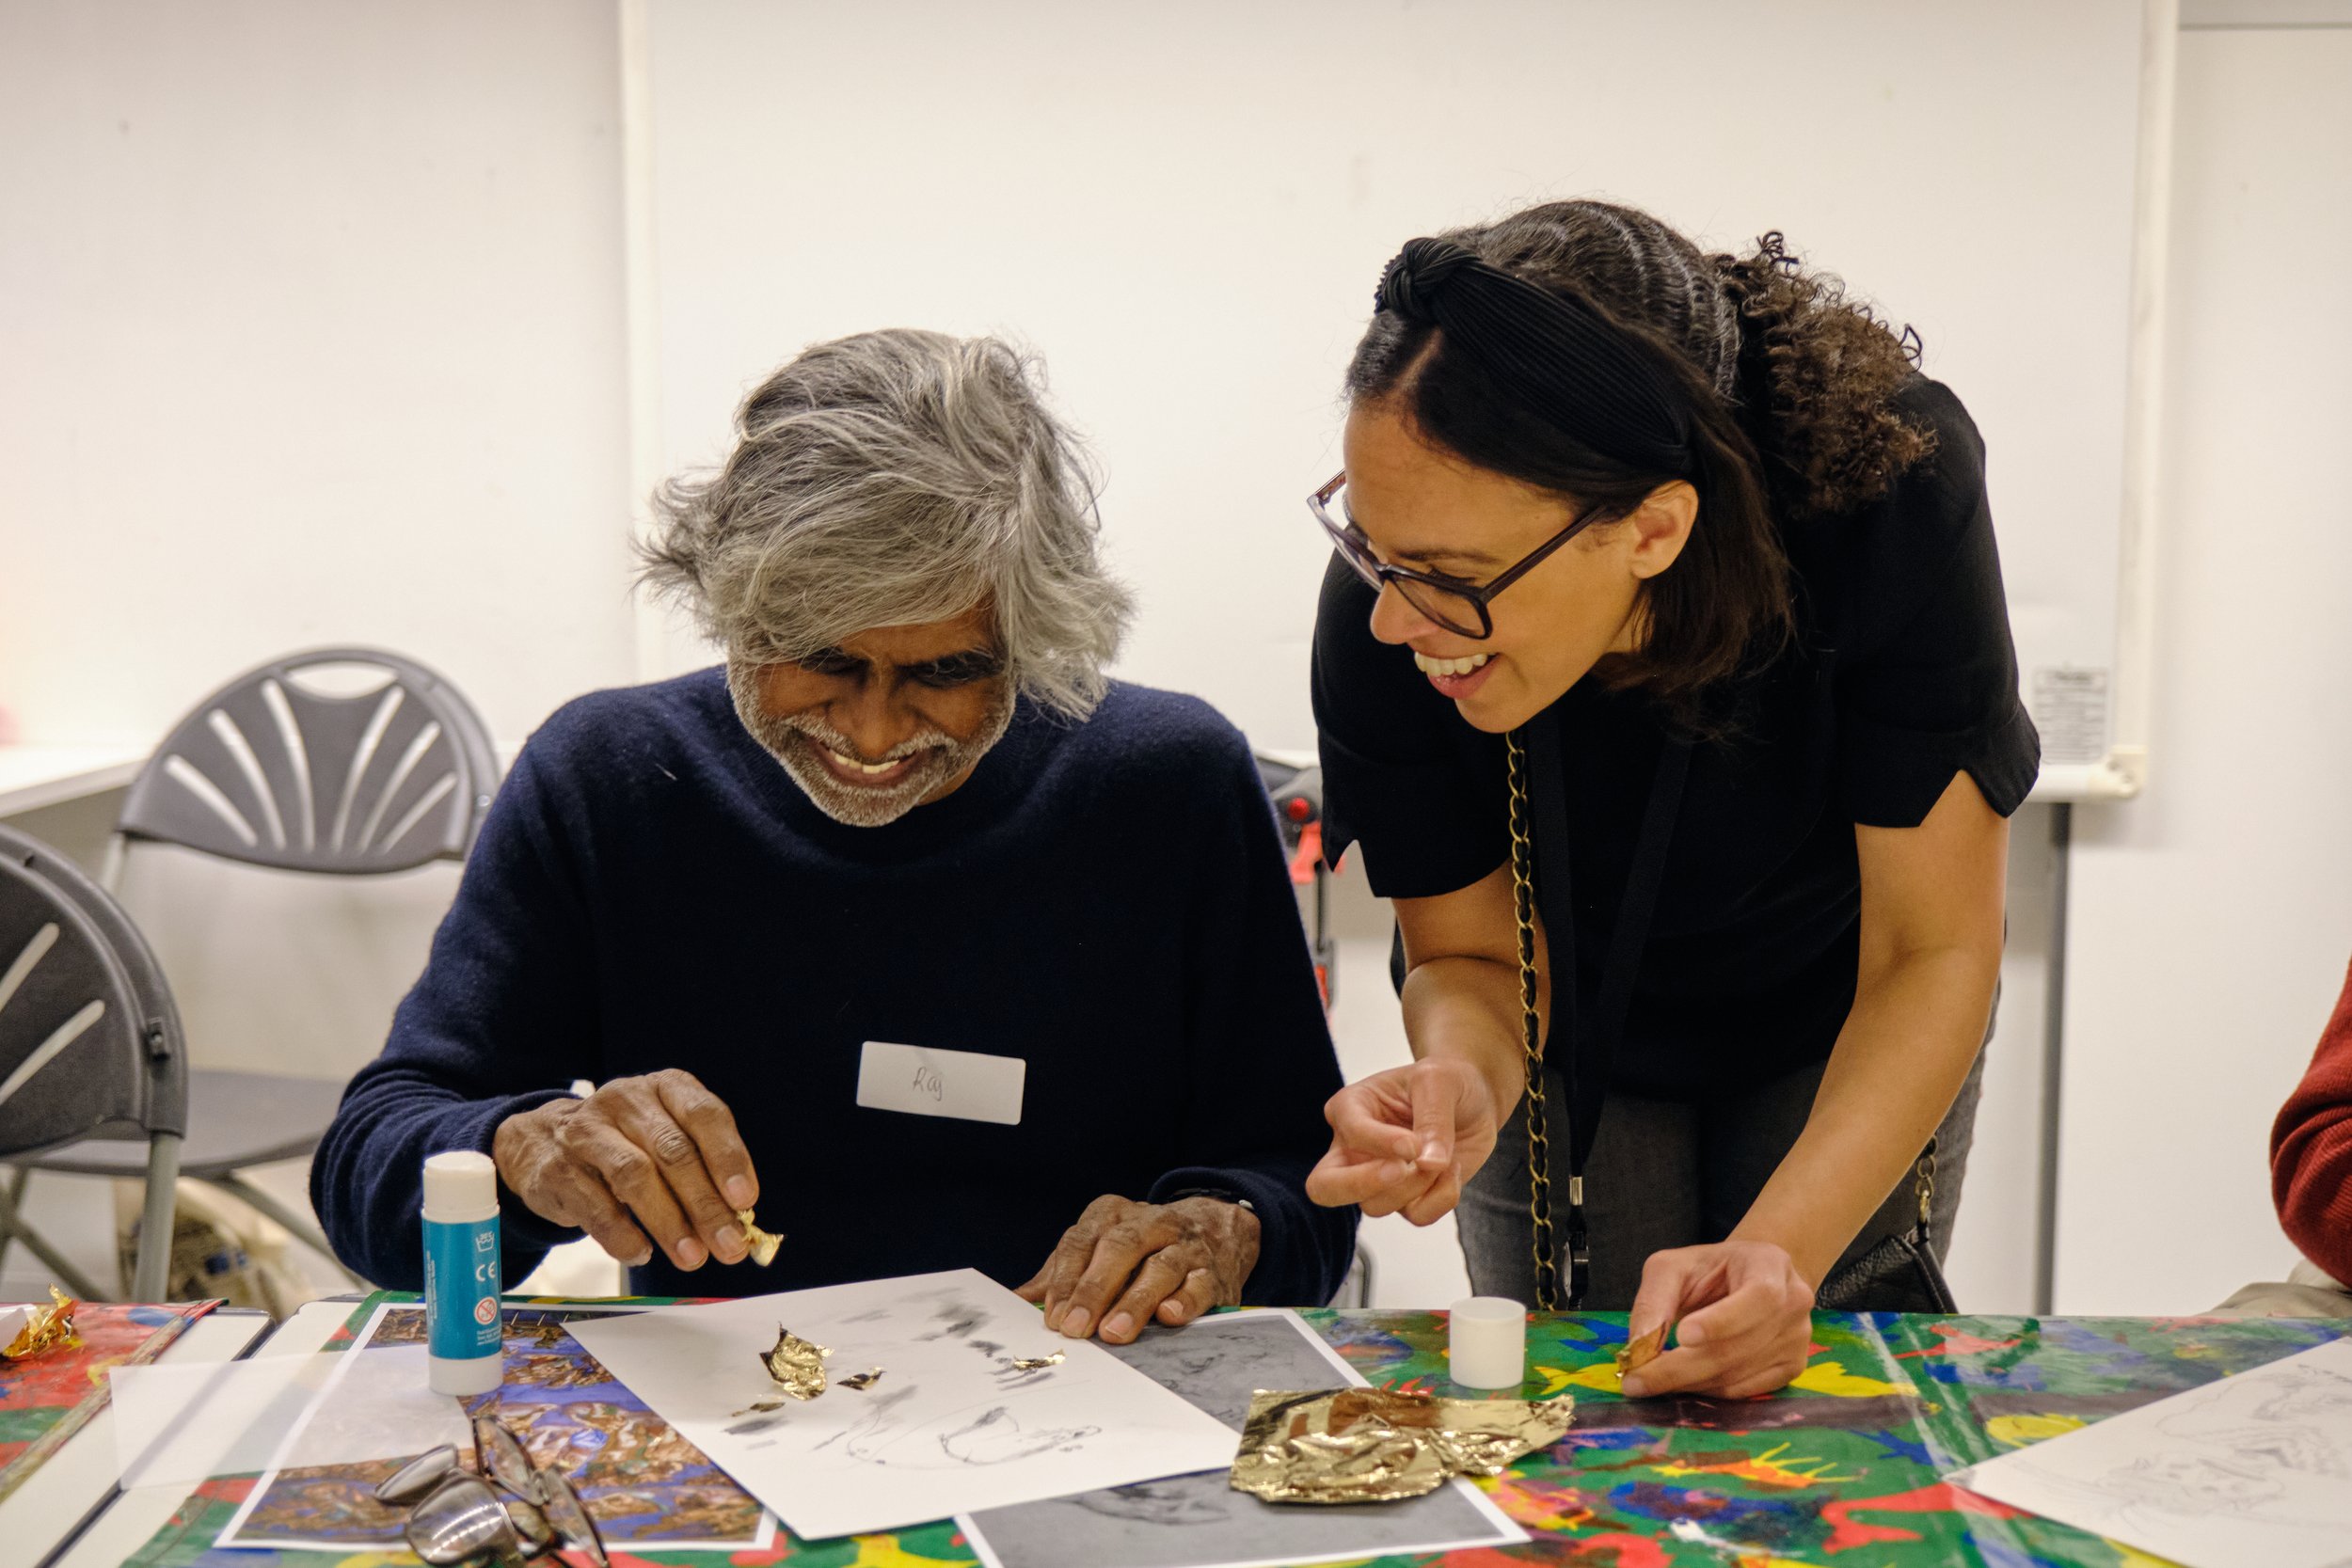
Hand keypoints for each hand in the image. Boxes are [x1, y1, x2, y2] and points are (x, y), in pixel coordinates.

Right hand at [491, 1069, 758, 1271]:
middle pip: (673, 1152)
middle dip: (705, 1204)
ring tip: (692, 1256)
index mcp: (665, 1087)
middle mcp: (626, 1101)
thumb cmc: (625, 1142)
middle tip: (729, 1244)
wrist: (541, 1141)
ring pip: (635, 1176)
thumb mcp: (664, 1136)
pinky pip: (596, 1208)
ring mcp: (587, 1132)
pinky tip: (642, 1253)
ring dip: (669, 1222)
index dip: (728, 1157)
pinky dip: (623, 1236)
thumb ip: (701, 1169)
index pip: (704, 1114)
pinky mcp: (558, 1169)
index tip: (745, 1200)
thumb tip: (737, 1222)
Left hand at [1015, 1195, 1259, 1343]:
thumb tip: (1019, 1300)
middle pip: (1119, 1249)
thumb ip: (1061, 1271)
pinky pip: (1198, 1285)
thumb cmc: (1142, 1246)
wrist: (1216, 1230)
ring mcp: (1184, 1246)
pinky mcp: (1211, 1273)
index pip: (1082, 1242)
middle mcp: (1149, 1224)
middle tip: (1075, 1327)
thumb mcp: (1099, 1245)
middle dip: (1094, 1290)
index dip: (1066, 1280)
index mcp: (1112, 1214)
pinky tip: (1169, 1316)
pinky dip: (1185, 1300)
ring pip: (1159, 1269)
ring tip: (1114, 1332)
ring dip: (1135, 1301)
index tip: (1053, 1316)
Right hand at [1304, 1057, 1499, 1224]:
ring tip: (1444, 1158)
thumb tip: (1428, 1164)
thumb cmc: (1446, 1082)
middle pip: (1324, 1187)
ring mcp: (1376, 1178)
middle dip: (1360, 1184)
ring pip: (1376, 1205)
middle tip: (1399, 1170)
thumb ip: (1433, 1120)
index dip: (1380, 1143)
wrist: (1473, 1101)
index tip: (1414, 1143)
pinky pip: (1416, 1216)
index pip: (1349, 1133)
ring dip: (1417, 1186)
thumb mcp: (1440, 1081)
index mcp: (1350, 1108)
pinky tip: (1452, 1171)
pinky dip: (1442, 1197)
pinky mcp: (1406, 1199)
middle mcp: (1353, 1148)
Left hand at [1620, 1239, 1814, 1399]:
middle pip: (1739, 1347)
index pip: (1759, 1297)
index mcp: (1770, 1265)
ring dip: (1688, 1383)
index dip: (1723, 1321)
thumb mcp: (1674, 1267)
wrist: (1747, 1280)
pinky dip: (1707, 1391)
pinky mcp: (1792, 1368)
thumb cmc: (1708, 1271)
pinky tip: (1682, 1382)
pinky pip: (1744, 1391)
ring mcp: (1797, 1340)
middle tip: (1637, 1380)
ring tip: (1650, 1380)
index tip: (1683, 1335)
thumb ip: (1654, 1299)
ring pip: (1737, 1375)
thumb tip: (1640, 1345)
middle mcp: (1794, 1302)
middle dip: (1682, 1368)